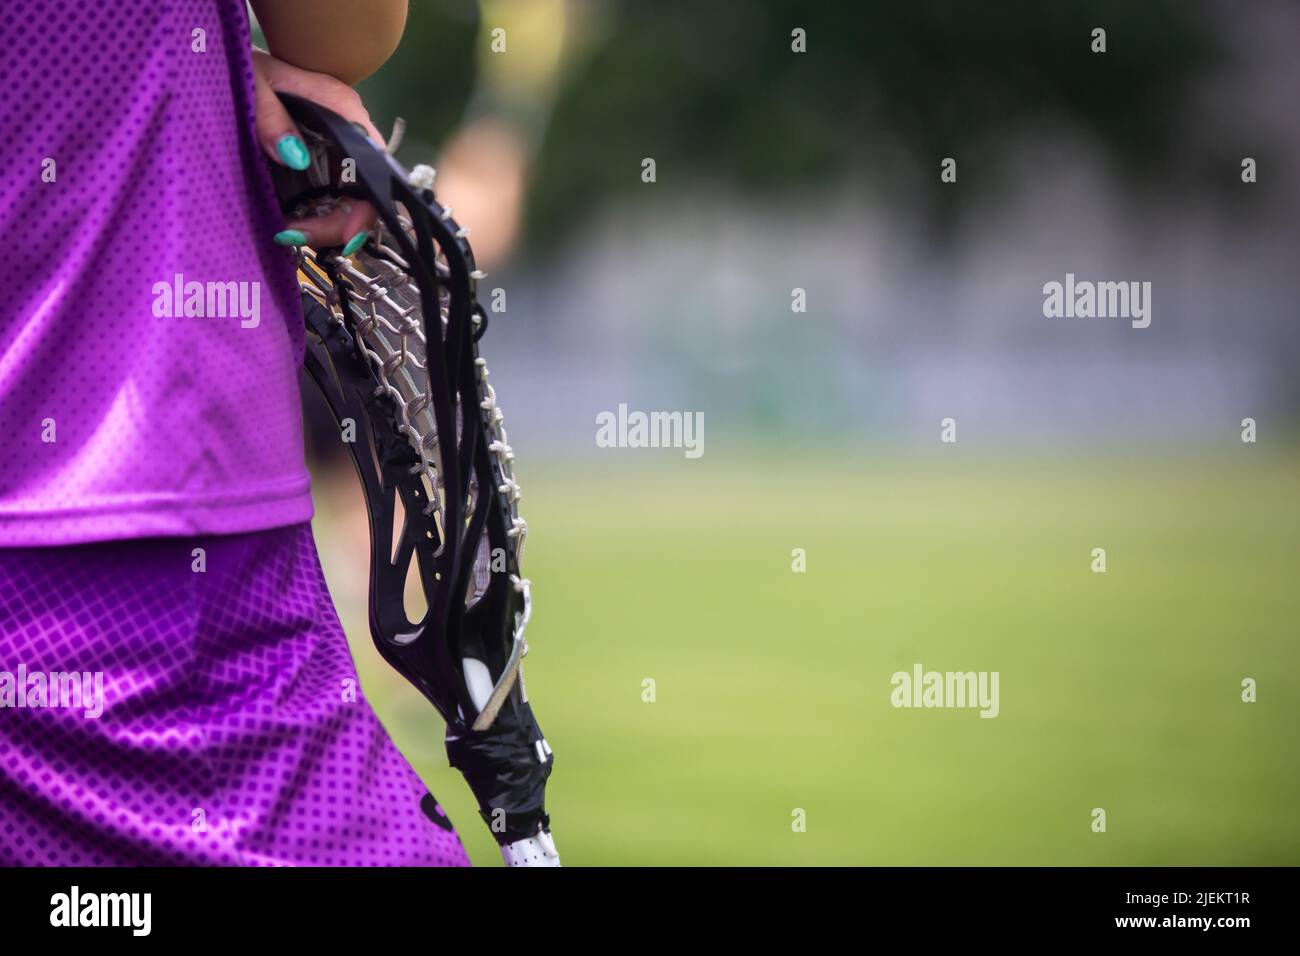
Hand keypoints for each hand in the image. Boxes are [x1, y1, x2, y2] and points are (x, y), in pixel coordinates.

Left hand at [253, 49, 382, 252]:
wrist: (230, 65)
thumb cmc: (244, 67)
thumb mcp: (252, 84)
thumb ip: (271, 117)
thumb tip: (294, 157)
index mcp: (342, 109)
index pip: (375, 164)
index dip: (366, 206)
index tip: (343, 236)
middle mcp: (348, 133)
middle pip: (365, 193)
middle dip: (337, 224)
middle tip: (295, 236)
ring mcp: (336, 152)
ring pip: (349, 202)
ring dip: (322, 226)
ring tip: (286, 233)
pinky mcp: (319, 165)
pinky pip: (329, 200)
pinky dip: (312, 219)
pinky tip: (288, 224)